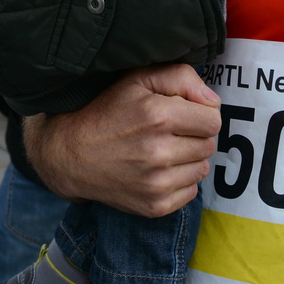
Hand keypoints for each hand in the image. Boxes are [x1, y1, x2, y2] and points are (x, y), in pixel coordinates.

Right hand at [25, 65, 220, 216]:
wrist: (70, 155)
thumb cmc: (107, 111)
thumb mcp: (138, 79)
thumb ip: (181, 77)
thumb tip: (213, 101)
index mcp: (158, 116)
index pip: (213, 120)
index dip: (200, 114)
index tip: (182, 114)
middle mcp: (159, 152)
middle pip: (209, 145)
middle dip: (194, 136)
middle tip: (168, 132)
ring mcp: (156, 183)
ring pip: (202, 169)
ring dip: (188, 159)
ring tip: (161, 150)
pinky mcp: (154, 206)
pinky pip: (190, 192)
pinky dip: (179, 181)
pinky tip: (156, 170)